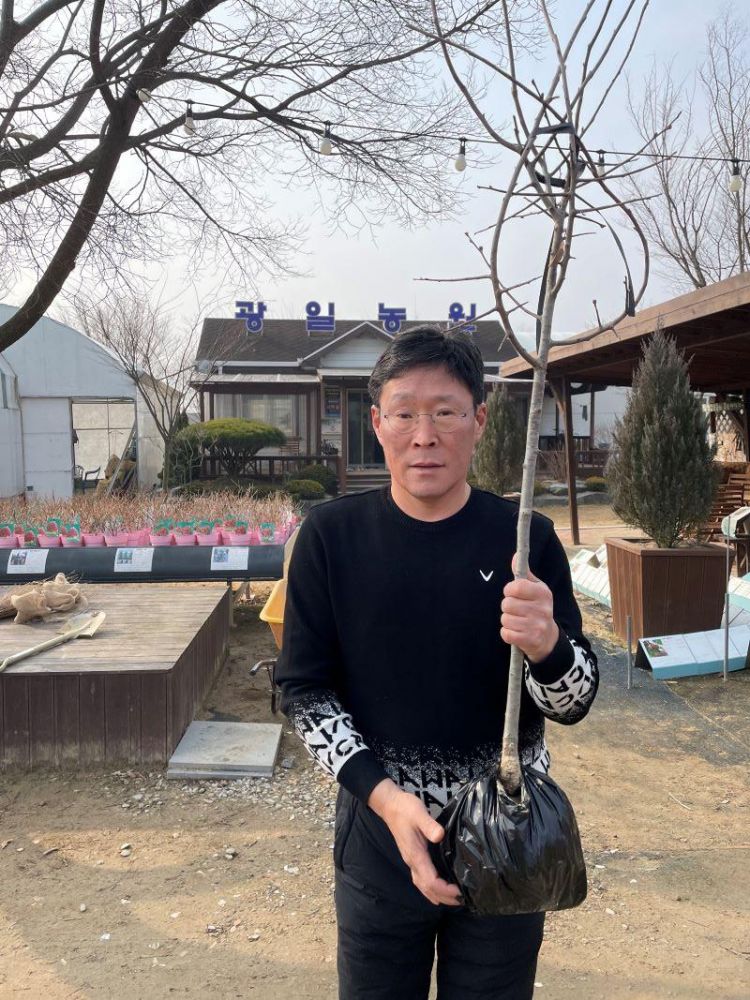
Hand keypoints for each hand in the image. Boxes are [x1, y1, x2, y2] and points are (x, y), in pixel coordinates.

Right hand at [367, 778, 461, 906]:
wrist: (390, 806)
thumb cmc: (405, 809)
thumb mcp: (419, 813)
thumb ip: (429, 825)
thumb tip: (440, 836)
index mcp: (415, 854)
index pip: (430, 880)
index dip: (444, 889)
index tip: (459, 890)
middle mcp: (412, 862)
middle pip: (427, 888)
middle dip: (444, 897)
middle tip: (462, 899)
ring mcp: (411, 861)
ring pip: (423, 887)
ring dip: (438, 895)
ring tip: (453, 899)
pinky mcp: (412, 858)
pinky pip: (420, 880)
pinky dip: (430, 889)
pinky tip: (438, 890)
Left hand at [501, 555, 558, 662]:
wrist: (548, 638)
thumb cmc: (537, 608)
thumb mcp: (535, 589)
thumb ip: (523, 573)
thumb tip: (516, 556)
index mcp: (543, 593)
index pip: (516, 587)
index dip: (509, 590)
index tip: (513, 593)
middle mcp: (543, 609)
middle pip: (507, 604)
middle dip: (508, 607)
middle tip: (517, 610)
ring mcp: (537, 626)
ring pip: (505, 619)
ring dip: (507, 621)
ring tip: (518, 621)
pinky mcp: (530, 641)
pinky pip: (506, 633)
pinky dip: (507, 633)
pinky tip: (517, 632)